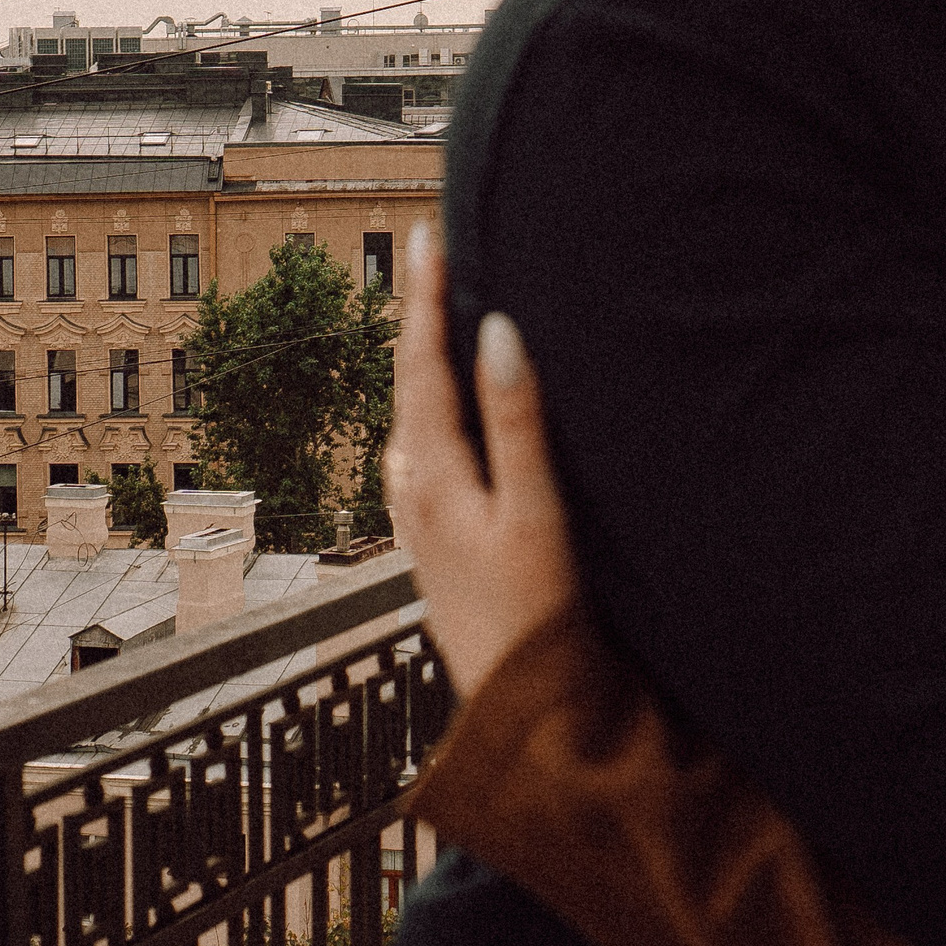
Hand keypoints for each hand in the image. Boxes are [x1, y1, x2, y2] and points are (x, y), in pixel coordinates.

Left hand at [385, 224, 579, 696]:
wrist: (519, 710)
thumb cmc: (536, 619)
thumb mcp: (536, 513)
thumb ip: (518, 421)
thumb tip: (497, 332)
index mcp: (432, 474)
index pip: (420, 362)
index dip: (424, 296)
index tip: (424, 235)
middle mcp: (413, 490)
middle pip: (409, 382)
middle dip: (419, 317)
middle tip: (430, 254)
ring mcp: (420, 518)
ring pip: (414, 417)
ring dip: (425, 363)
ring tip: (439, 315)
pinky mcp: (435, 541)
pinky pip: (426, 449)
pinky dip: (436, 408)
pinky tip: (450, 413)